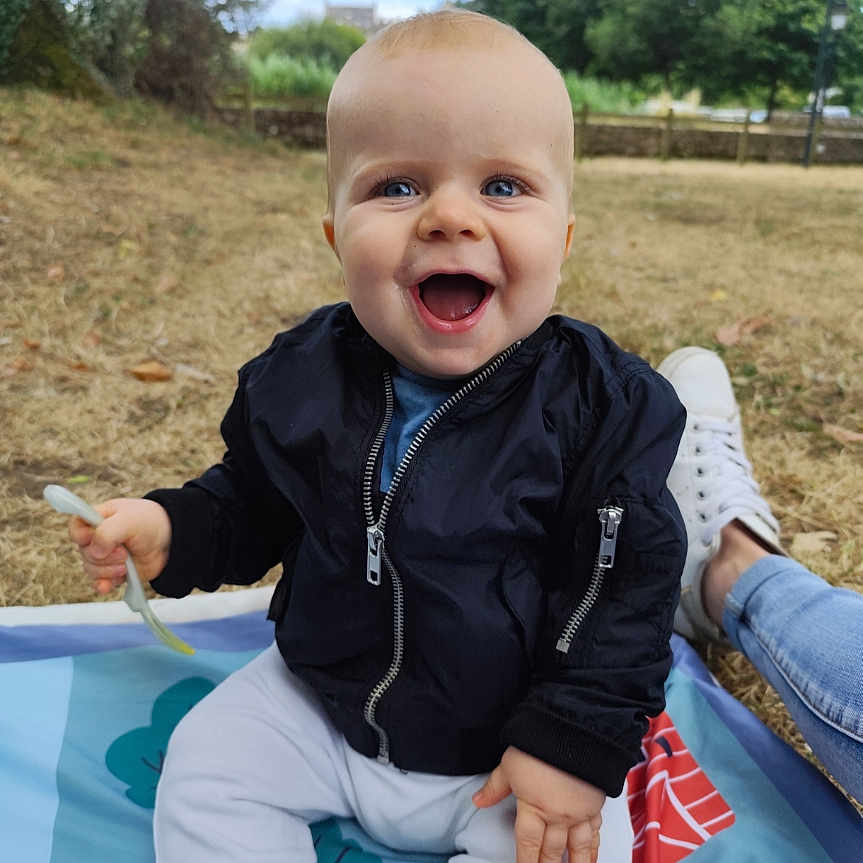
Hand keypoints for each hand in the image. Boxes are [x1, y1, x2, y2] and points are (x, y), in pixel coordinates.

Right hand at [69, 498, 170, 593]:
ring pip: (91, 569)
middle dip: (103, 556)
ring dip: (108, 570)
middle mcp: (98, 537)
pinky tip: (109, 585)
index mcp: (98, 518)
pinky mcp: (113, 571)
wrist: (172, 540)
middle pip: (84, 553)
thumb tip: (95, 552)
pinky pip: (100, 582)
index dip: (81, 536)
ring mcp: (106, 556)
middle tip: (123, 552)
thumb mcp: (129, 520)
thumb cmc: (150, 523)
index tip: (94, 539)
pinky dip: (104, 584)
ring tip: (126, 564)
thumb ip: (107, 532)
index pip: (76, 527)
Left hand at [473, 746, 604, 862]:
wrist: (574, 730)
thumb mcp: (510, 765)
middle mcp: (558, 816)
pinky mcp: (595, 804)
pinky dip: (594, 848)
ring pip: (578, 850)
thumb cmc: (540, 745)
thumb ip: (495, 787)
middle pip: (552, 853)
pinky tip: (592, 855)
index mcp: (534, 808)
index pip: (528, 846)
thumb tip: (478, 801)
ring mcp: (579, 812)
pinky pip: (595, 832)